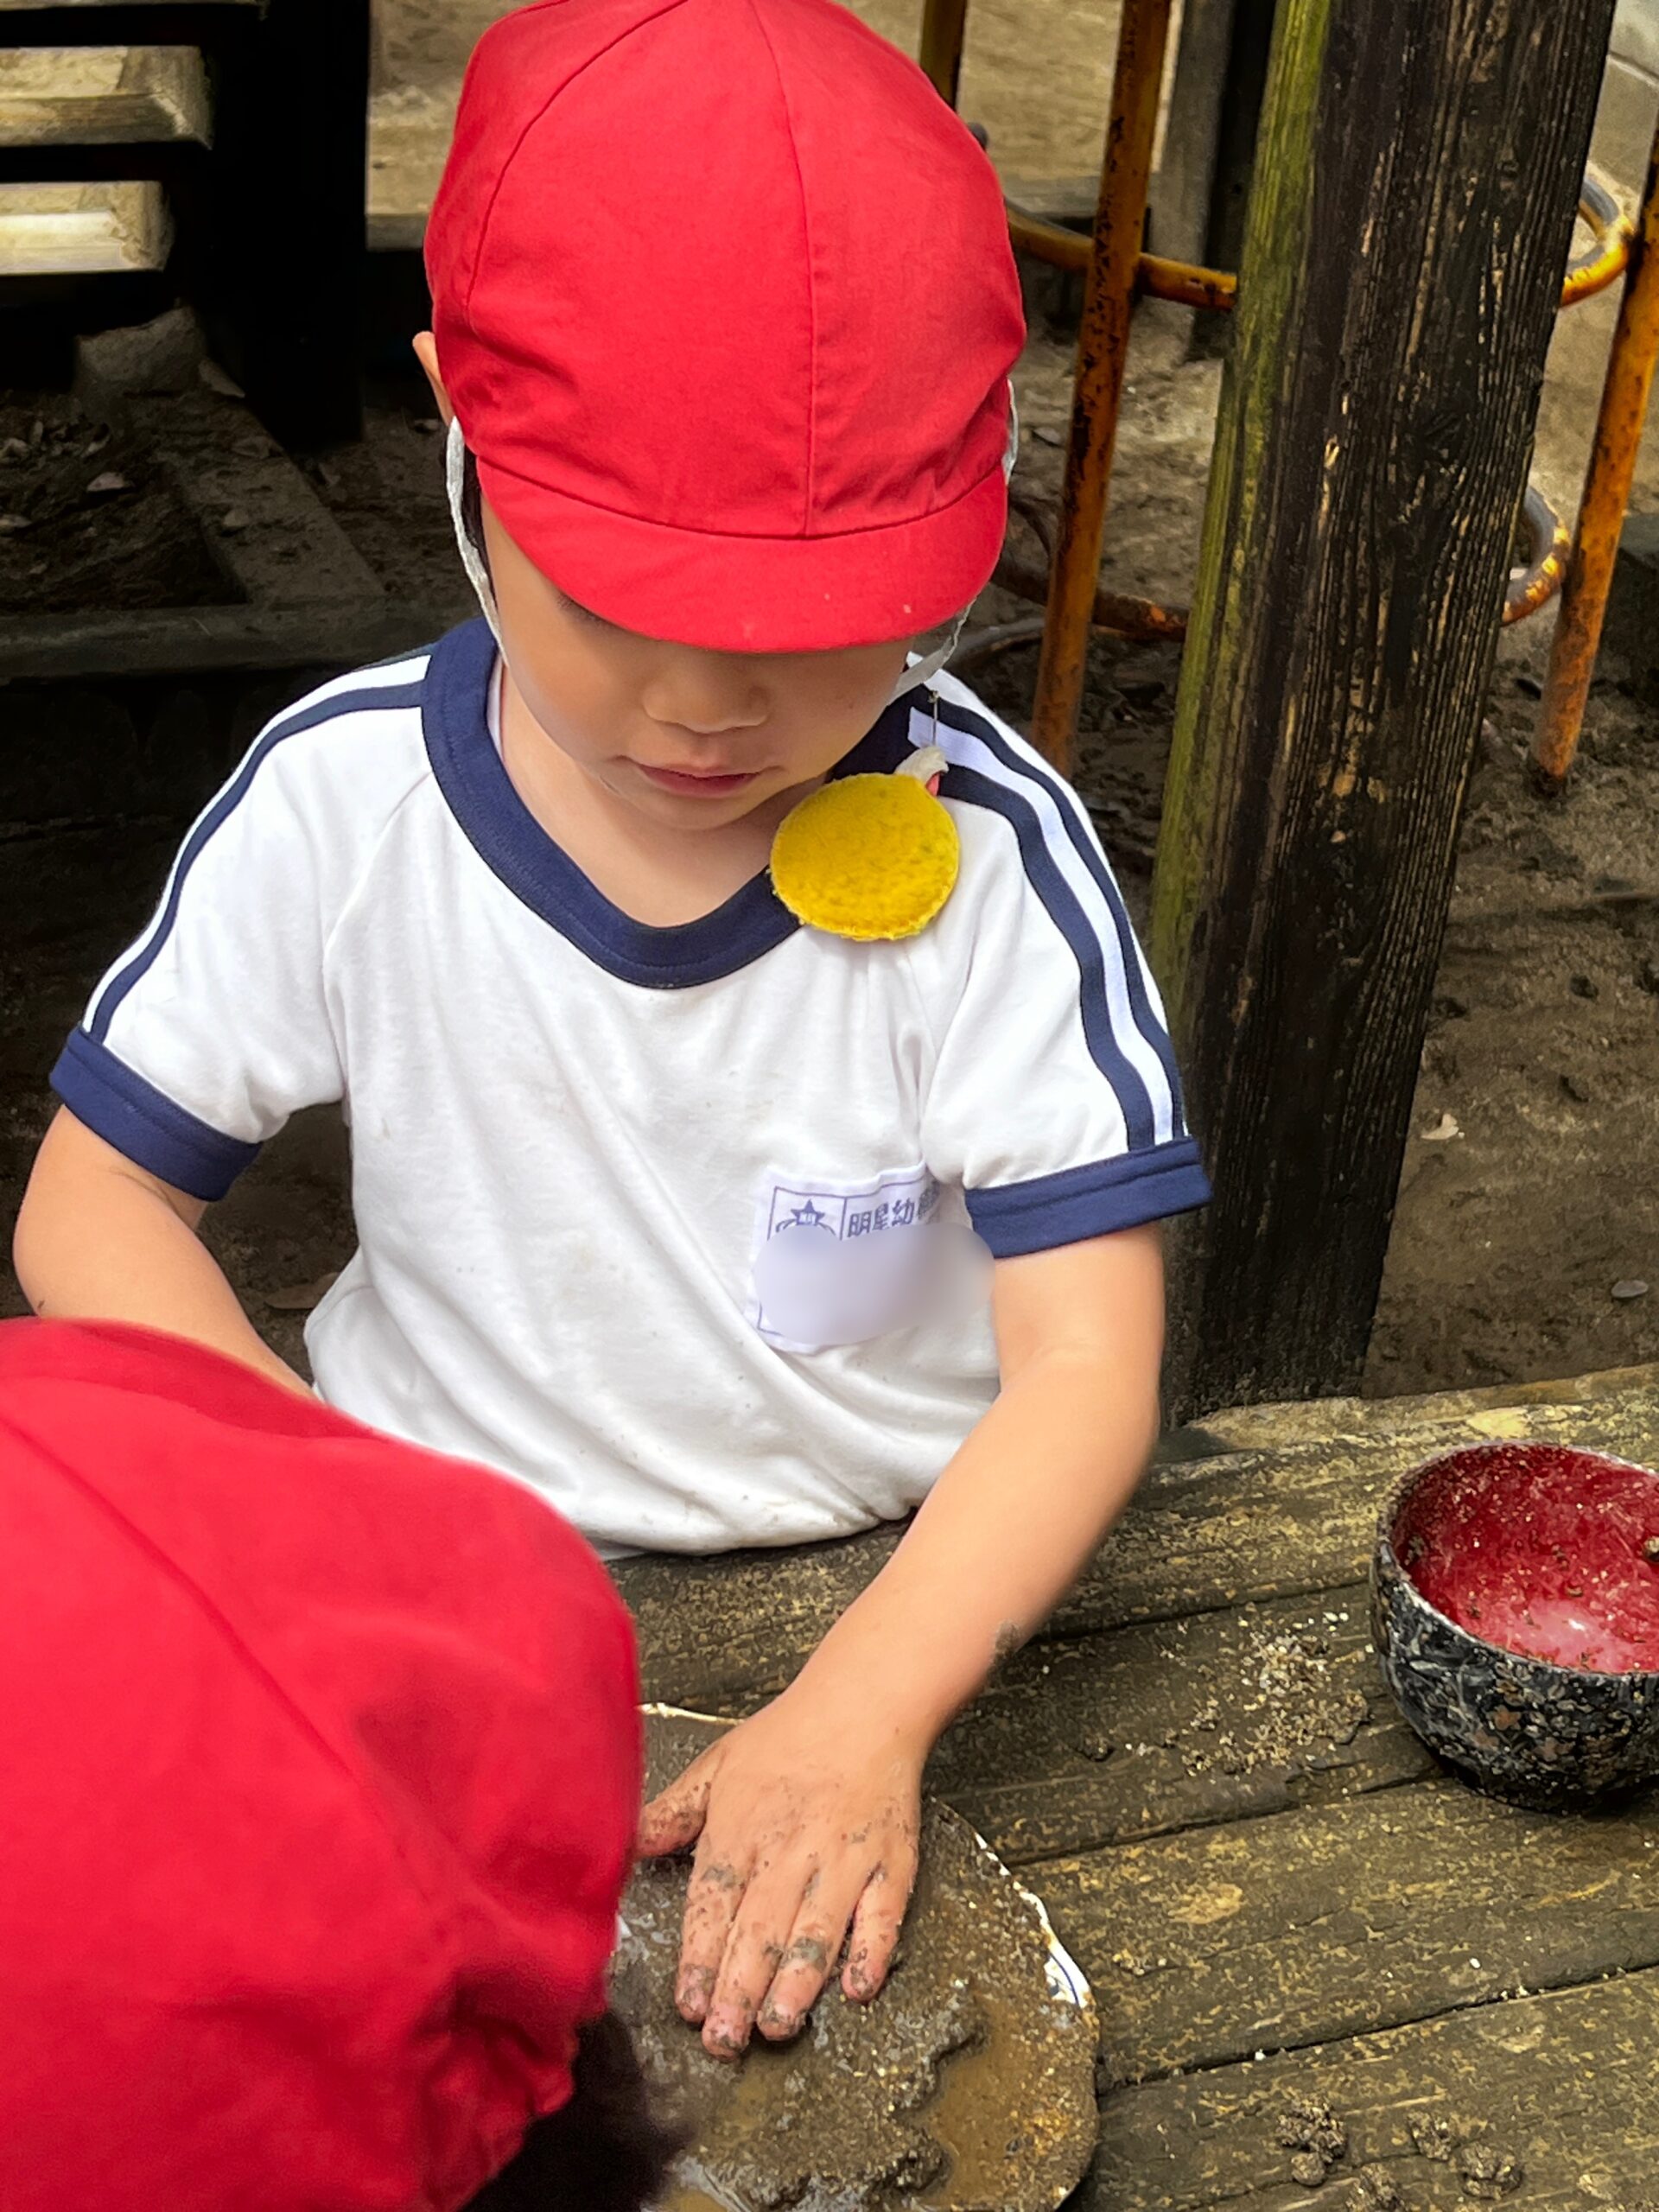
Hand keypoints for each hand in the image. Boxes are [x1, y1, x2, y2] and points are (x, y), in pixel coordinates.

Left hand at [636, 1679, 925, 2059]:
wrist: (864, 1706)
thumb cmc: (786, 1738)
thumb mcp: (718, 1766)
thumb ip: (673, 1813)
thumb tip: (625, 1846)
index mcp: (742, 1829)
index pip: (714, 1904)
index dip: (700, 1958)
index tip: (688, 2005)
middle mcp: (791, 1850)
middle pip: (761, 1929)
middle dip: (739, 1989)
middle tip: (723, 2040)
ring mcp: (844, 1859)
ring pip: (817, 1931)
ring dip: (796, 1984)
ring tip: (776, 2027)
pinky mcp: (891, 1864)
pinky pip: (883, 1916)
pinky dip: (872, 1952)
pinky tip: (857, 1989)